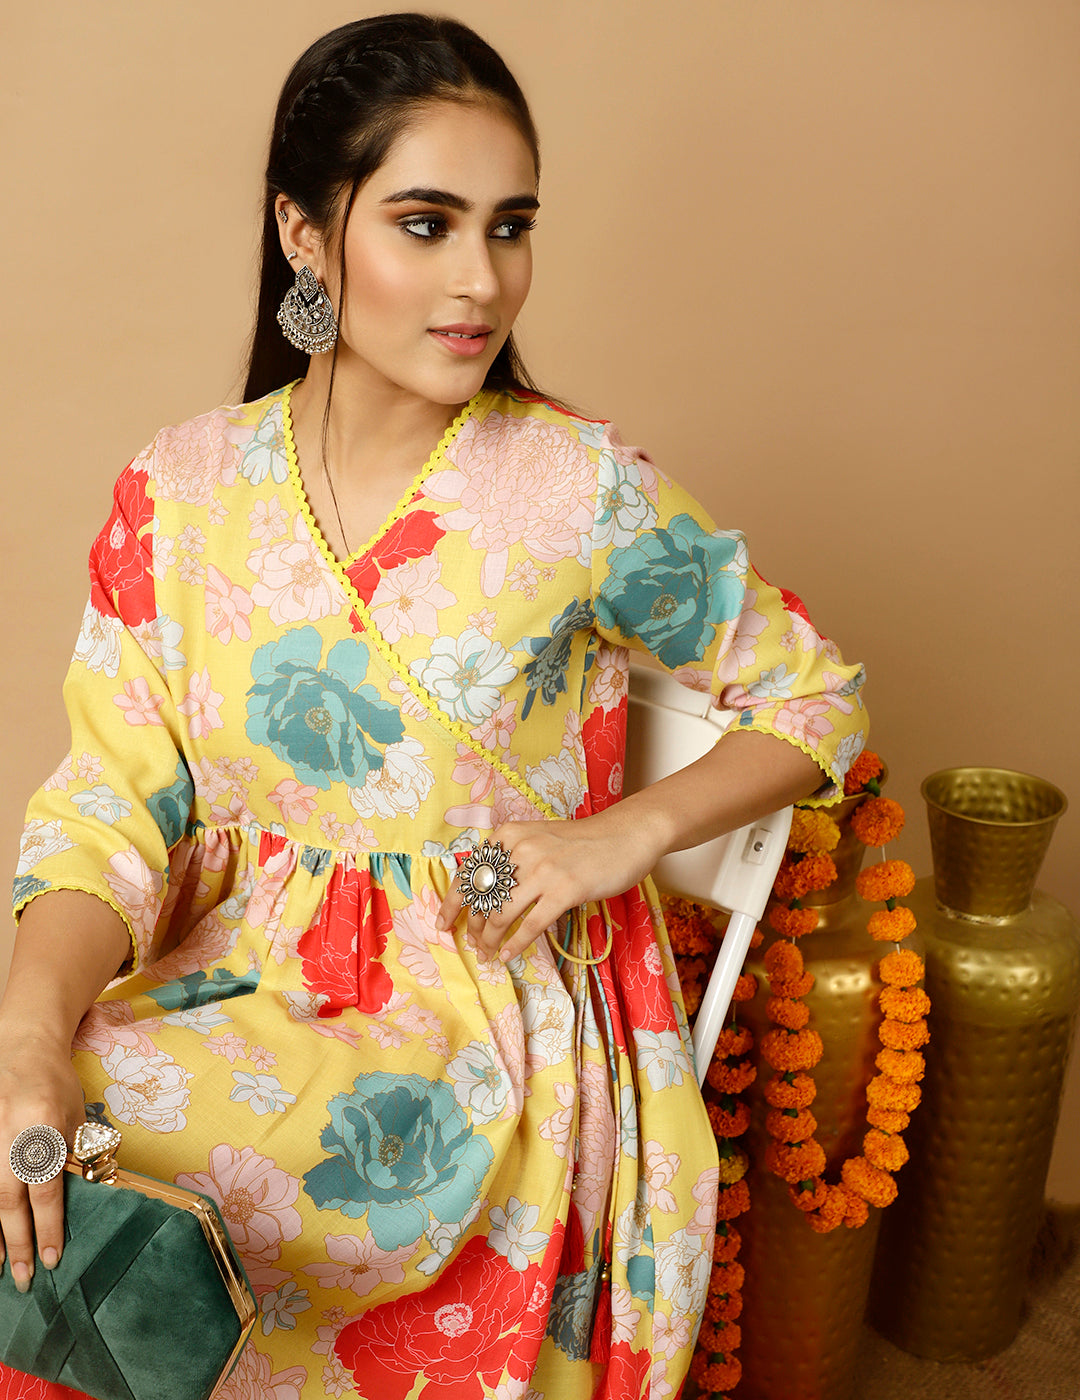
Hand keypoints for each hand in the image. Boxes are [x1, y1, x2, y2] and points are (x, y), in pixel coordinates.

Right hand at [0, 1027, 85, 1289]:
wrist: (21, 1043)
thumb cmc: (53, 1080)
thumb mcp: (73, 1116)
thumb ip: (69, 1156)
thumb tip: (72, 1201)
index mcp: (41, 1128)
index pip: (45, 1190)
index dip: (48, 1228)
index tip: (52, 1259)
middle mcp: (8, 1136)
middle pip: (7, 1202)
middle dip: (16, 1244)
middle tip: (22, 1280)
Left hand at [436, 808, 661, 962]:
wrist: (625, 835)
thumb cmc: (581, 841)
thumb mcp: (537, 837)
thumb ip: (511, 859)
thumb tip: (484, 893)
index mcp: (509, 835)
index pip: (469, 873)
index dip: (451, 903)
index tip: (442, 923)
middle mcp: (521, 850)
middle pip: (482, 898)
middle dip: (472, 927)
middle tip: (474, 945)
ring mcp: (543, 870)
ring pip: (501, 914)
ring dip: (490, 940)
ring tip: (489, 954)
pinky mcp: (565, 890)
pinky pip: (531, 925)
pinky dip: (515, 944)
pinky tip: (507, 955)